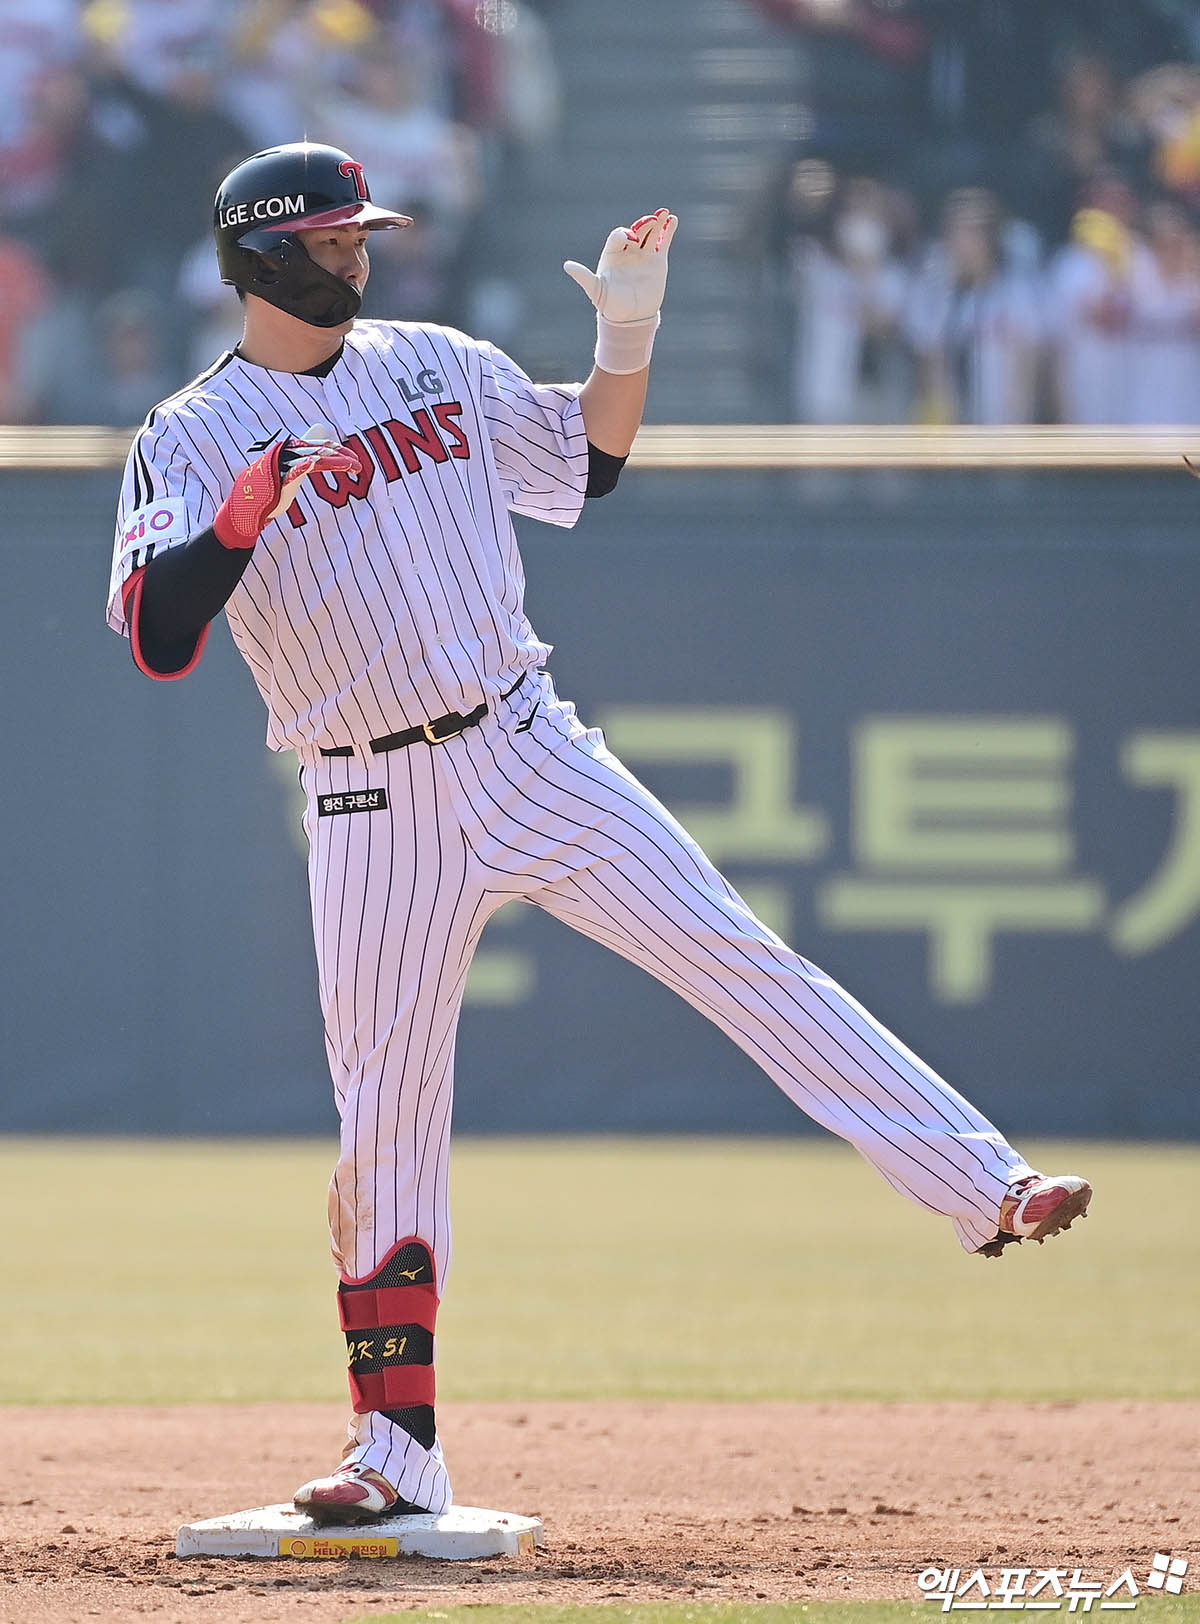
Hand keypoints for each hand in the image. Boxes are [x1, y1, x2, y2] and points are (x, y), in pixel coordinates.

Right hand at [214, 425, 361, 548]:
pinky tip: (315, 462)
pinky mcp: (276, 479)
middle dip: (341, 457)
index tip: (354, 461)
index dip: (338, 452)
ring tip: (351, 466)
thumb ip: (307, 453)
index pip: (318, 446)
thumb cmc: (270, 489)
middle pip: (318, 450)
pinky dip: (303, 465)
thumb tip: (320, 430)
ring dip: (333, 462)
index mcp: (290, 451)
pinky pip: (292, 470)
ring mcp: (281, 466)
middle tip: (358, 465)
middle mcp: (286, 454)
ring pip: (311, 458)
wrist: (245, 508)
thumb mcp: (292, 470)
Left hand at [563, 208, 677, 323]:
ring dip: (657, 223)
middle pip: (636, 231)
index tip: (631, 240)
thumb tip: (567, 265)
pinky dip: (668, 231)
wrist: (631, 318)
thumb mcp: (595, 290)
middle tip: (651, 220)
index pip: (618, 236)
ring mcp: (644, 255)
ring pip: (651, 234)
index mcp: (612, 254)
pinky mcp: (658, 261)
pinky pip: (663, 242)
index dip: (624, 234)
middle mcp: (628, 251)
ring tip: (664, 213)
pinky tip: (672, 220)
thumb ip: (583, 276)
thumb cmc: (610, 305)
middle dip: (644, 225)